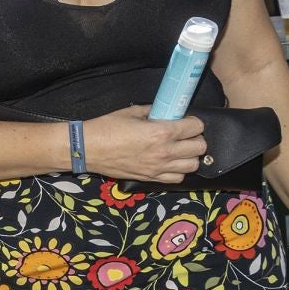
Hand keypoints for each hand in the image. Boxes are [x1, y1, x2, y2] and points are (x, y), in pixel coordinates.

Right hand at [84, 106, 206, 183]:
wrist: (88, 148)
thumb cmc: (107, 127)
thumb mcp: (132, 112)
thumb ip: (154, 112)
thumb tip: (165, 111)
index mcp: (161, 132)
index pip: (196, 127)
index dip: (194, 122)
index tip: (186, 121)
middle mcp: (165, 151)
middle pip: (200, 147)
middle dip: (196, 138)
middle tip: (185, 135)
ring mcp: (159, 168)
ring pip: (193, 165)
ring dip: (190, 156)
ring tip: (180, 150)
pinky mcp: (151, 178)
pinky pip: (177, 178)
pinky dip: (178, 171)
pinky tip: (170, 163)